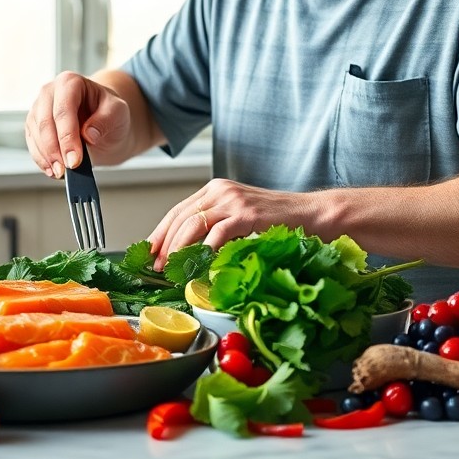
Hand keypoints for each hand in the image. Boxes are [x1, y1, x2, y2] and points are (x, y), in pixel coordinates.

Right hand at [25, 71, 131, 177]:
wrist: (104, 124)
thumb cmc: (110, 113)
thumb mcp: (119, 112)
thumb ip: (107, 119)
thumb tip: (89, 134)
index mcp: (70, 82)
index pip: (63, 110)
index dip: (67, 136)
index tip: (74, 160)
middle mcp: (49, 92)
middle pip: (45, 122)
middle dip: (55, 149)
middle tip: (67, 169)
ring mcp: (39, 109)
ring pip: (35, 134)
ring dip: (47, 157)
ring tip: (62, 173)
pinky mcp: (34, 126)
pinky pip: (32, 143)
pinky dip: (41, 159)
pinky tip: (52, 171)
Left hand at [147, 179, 318, 269]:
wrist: (310, 214)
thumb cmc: (276, 220)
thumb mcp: (239, 218)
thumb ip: (215, 226)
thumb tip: (188, 252)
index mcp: (215, 189)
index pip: (177, 211)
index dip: (160, 233)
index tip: (148, 253)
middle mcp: (220, 190)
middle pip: (180, 217)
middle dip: (164, 244)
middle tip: (156, 266)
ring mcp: (233, 200)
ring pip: (193, 224)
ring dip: (178, 249)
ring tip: (172, 268)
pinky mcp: (247, 213)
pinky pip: (217, 233)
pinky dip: (205, 250)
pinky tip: (199, 265)